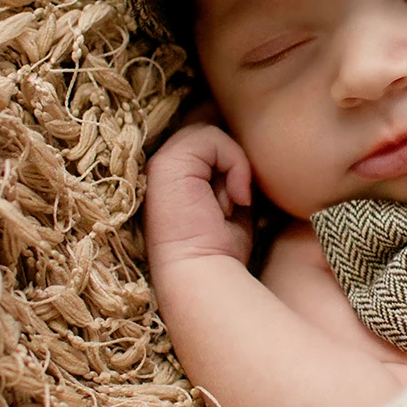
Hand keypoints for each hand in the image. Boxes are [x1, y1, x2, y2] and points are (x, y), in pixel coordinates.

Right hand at [144, 123, 253, 270]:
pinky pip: (213, 138)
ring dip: (234, 167)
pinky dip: (235, 164)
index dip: (229, 154)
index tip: (239, 195)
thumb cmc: (219, 246)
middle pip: (209, 132)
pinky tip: (235, 200)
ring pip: (211, 132)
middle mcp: (162, 164)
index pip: (206, 138)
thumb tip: (246, 142)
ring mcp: (161, 161)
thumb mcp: (230, 198)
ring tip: (230, 205)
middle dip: (232, 162)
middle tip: (235, 203)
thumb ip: (230, 168)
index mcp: (173, 173)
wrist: (203, 273)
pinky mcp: (167, 163)